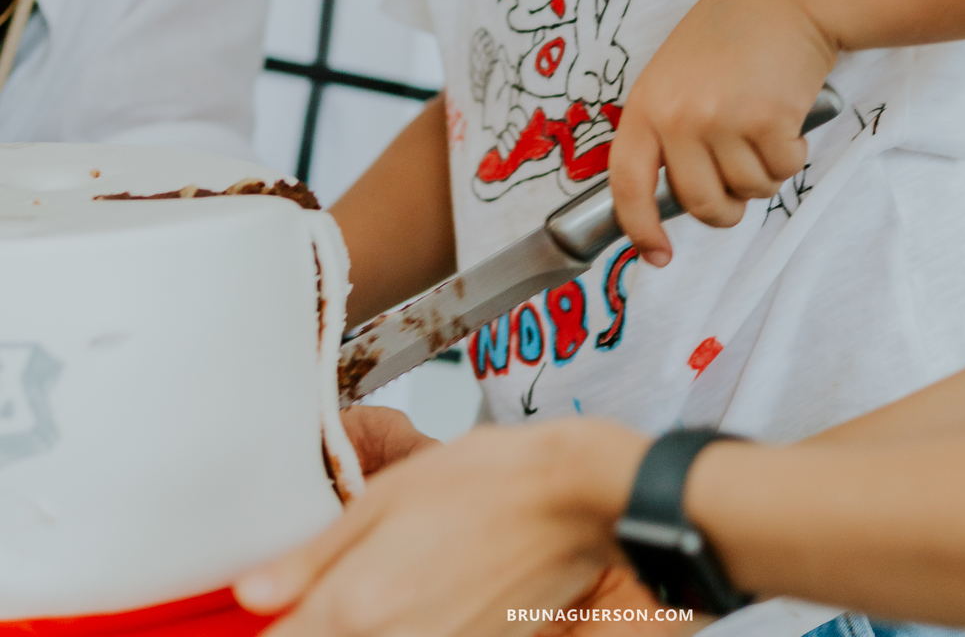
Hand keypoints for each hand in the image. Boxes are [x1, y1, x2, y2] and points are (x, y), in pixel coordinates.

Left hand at [235, 420, 647, 636]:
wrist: (570, 501)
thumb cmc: (485, 482)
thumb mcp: (385, 497)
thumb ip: (313, 557)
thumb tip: (254, 593)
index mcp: (356, 608)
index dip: (271, 625)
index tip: (272, 609)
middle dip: (318, 621)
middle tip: (328, 592)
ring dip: (364, 625)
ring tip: (393, 580)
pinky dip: (406, 627)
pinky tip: (422, 594)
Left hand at [608, 0, 837, 262]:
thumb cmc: (733, 32)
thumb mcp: (678, 73)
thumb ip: (670, 126)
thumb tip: (676, 193)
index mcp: (647, 104)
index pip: (627, 182)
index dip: (639, 226)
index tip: (656, 253)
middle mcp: (679, 116)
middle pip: (698, 202)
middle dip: (725, 208)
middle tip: (739, 183)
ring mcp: (723, 119)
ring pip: (748, 189)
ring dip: (764, 171)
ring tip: (765, 125)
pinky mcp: (769, 120)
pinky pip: (783, 169)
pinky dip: (793, 154)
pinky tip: (788, 116)